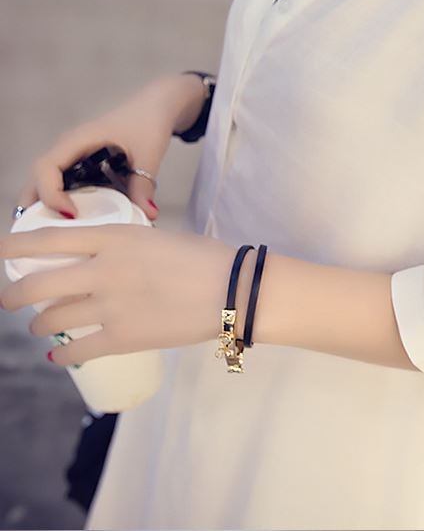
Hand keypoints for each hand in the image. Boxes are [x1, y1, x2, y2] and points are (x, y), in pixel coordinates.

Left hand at [0, 224, 236, 366]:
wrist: (231, 289)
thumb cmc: (204, 257)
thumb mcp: (158, 238)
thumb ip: (125, 247)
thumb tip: (104, 260)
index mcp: (114, 238)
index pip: (49, 239)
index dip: (14, 245)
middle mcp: (103, 270)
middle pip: (37, 284)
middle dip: (13, 296)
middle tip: (9, 300)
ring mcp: (110, 306)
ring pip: (52, 319)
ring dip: (40, 325)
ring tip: (41, 327)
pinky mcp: (122, 338)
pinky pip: (76, 349)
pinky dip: (62, 353)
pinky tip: (59, 354)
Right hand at [12, 73, 207, 223]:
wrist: (159, 105)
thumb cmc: (149, 121)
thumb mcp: (149, 152)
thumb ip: (144, 184)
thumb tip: (148, 214)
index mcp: (78, 140)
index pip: (46, 167)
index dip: (51, 194)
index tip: (71, 215)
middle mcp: (70, 148)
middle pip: (38, 177)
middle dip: (36, 205)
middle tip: (45, 234)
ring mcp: (76, 155)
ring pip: (50, 181)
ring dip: (48, 205)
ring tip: (57, 233)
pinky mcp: (86, 163)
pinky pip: (67, 183)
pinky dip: (66, 201)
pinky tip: (79, 221)